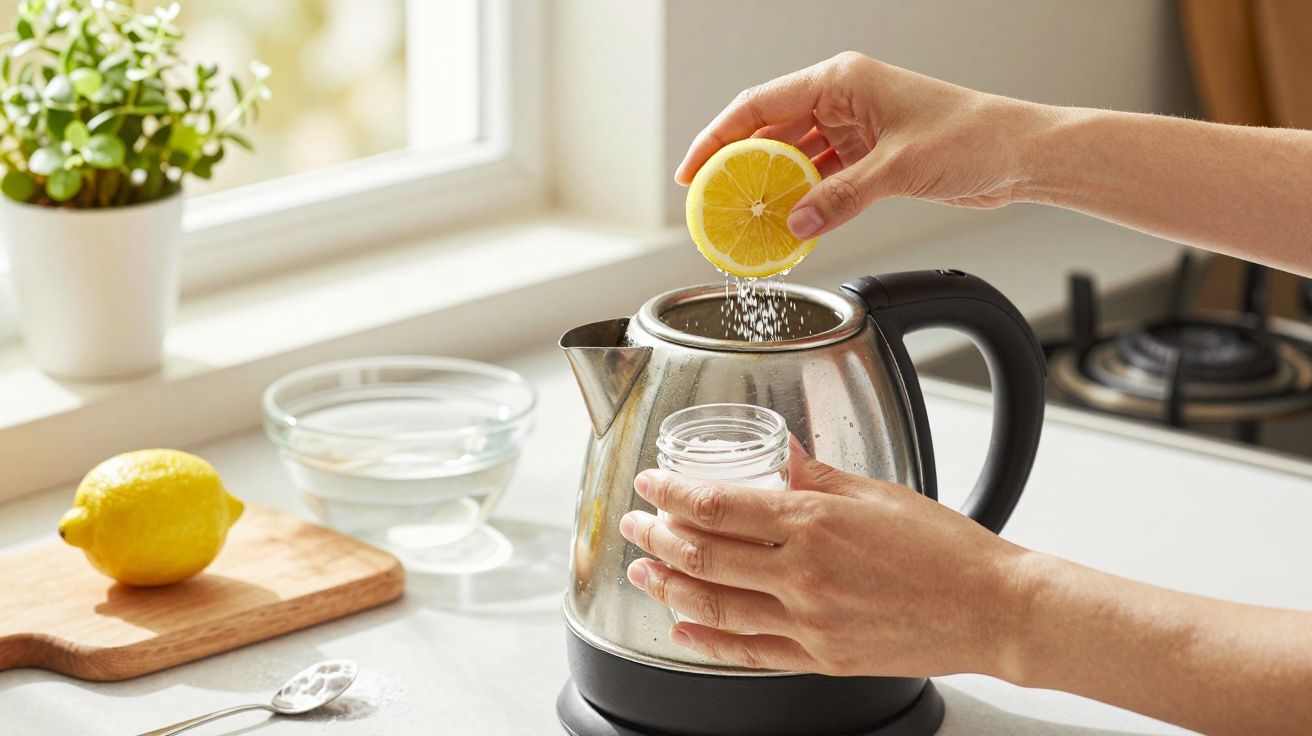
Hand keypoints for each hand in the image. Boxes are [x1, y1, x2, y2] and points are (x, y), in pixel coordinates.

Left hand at [618, 446, 1033, 677]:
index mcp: (815, 521)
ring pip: (714, 606)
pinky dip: (706, 642)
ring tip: (642, 572)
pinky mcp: (820, 658)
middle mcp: (803, 573)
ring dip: (668, 587)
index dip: (672, 493)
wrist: (993, 609)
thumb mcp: (878, 492)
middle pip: (703, 554)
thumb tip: (779, 450)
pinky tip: (680, 633)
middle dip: (655, 536)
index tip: (650, 483)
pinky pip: (748, 652)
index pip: (718, 504)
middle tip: (632, 524)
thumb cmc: (947, 548)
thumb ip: (816, 473)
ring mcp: (808, 621)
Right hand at [676, 51, 1052, 238]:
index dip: (717, 137)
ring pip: (793, 157)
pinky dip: (802, 199)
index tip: (692, 171)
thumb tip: (795, 224)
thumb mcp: (898, 169)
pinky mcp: (869, 155)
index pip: (759, 105)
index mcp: (841, 81)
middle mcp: (842, 99)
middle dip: (738, 167)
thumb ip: (841, 198)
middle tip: (711, 202)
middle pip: (770, 131)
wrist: (1018, 154)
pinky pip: (820, 177)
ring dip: (771, 188)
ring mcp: (855, 127)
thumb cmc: (972, 137)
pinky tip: (787, 222)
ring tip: (744, 219)